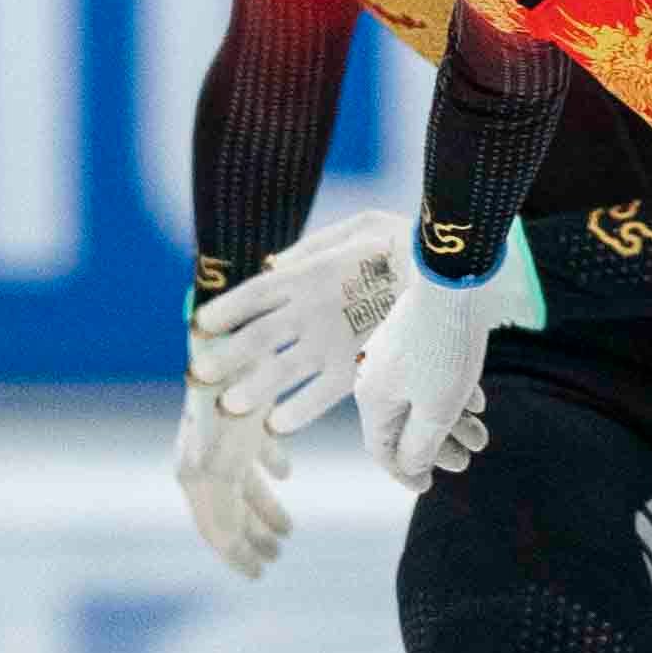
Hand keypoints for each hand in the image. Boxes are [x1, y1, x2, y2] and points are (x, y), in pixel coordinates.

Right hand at [171, 378, 292, 576]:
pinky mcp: (240, 413)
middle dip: (252, 536)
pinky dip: (268, 464)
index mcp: (196, 473)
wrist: (228, 332)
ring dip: (264, 507)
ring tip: (288, 529)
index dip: (235, 554)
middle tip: (277, 557)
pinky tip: (286, 471)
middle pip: (229, 509)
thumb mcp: (225, 460)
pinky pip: (251, 449)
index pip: (215, 527)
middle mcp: (203, 457)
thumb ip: (223, 504)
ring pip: (242, 482)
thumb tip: (224, 544)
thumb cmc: (227, 398)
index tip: (257, 575)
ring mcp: (221, 436)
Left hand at [184, 216, 401, 442]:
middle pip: (255, 336)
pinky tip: (277, 424)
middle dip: (225, 357)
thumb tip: (275, 265)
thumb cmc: (408, 240)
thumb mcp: (359, 228)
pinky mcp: (361, 365)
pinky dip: (297, 411)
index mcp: (309, 273)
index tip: (201, 324)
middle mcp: (312, 307)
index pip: (253, 294)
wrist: (452, 262)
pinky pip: (320, 394)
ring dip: (251, 387)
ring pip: (278, 368)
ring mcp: (333, 337)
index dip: (225, 310)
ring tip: (228, 406)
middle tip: (199, 375)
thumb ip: (313, 248)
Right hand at [355, 243, 532, 486]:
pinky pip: (430, 375)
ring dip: (452, 421)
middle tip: (467, 460)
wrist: (455, 282)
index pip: (382, 450)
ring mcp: (395, 354)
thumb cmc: (444, 351)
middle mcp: (376, 376)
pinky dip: (452, 392)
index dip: (405, 472)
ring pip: (421, 399)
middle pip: (404, 425)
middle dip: (438, 447)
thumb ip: (420, 445)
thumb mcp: (436, 410)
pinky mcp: (415, 336)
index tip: (428, 487)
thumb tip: (409, 467)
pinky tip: (477, 400)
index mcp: (373, 399)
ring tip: (482, 435)